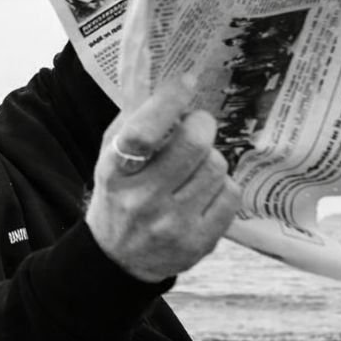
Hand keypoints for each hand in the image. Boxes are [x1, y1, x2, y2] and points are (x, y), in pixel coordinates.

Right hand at [86, 76, 240, 282]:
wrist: (118, 259)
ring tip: (195, 165)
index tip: (186, 82)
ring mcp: (172, 225)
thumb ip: (133, 124)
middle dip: (201, 125)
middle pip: (193, 145)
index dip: (168, 102)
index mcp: (115, 173)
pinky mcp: (198, 243)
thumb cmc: (119, 195)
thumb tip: (169, 89)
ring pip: (217, 167)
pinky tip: (204, 191)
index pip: (142, 133)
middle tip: (197, 124)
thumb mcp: (110, 159)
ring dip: (210, 158)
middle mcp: (142, 200)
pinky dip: (221, 186)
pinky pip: (230, 195)